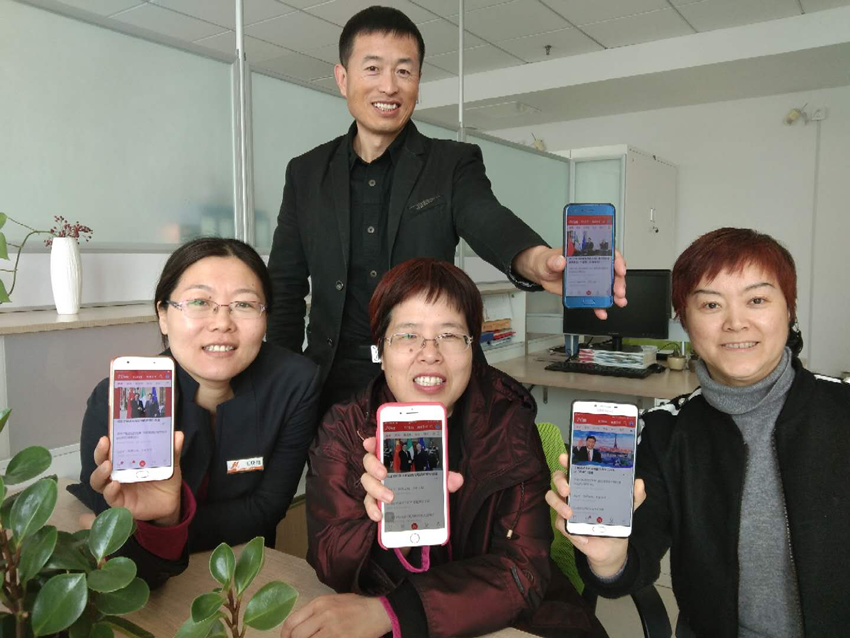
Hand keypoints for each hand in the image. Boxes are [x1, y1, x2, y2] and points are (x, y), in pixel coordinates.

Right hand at [88, 432, 183, 525]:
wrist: (170, 503)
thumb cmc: (165, 480)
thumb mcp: (171, 465)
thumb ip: (173, 451)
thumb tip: (178, 434)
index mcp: (127, 460)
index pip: (112, 449)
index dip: (107, 442)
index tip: (107, 434)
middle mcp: (118, 473)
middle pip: (101, 462)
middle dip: (100, 452)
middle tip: (104, 443)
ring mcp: (117, 488)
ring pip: (98, 481)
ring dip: (100, 472)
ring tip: (108, 465)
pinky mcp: (120, 503)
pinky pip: (110, 497)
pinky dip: (110, 491)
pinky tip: (114, 485)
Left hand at [280, 593, 390, 637]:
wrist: (379, 610)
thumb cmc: (356, 606)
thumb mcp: (332, 602)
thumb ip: (315, 614)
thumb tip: (298, 631)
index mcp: (319, 603)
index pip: (291, 621)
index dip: (285, 635)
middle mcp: (323, 614)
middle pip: (297, 635)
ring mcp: (333, 629)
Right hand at [361, 437, 462, 522]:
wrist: (420, 508)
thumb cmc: (424, 483)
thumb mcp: (436, 479)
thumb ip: (445, 477)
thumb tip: (457, 479)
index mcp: (395, 456)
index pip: (380, 444)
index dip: (373, 441)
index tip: (370, 443)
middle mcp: (382, 468)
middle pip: (369, 462)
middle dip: (374, 466)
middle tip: (384, 474)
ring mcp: (377, 485)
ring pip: (368, 483)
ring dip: (376, 489)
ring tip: (390, 498)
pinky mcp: (376, 502)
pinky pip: (369, 504)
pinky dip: (372, 510)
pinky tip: (380, 516)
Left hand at [513, 246, 627, 318]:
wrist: (541, 273)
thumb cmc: (546, 262)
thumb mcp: (548, 260)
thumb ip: (554, 260)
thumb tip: (560, 261)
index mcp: (586, 254)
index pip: (607, 253)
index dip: (617, 260)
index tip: (620, 269)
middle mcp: (592, 265)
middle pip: (611, 271)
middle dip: (619, 282)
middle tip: (619, 291)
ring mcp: (590, 279)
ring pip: (608, 286)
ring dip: (616, 295)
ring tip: (619, 301)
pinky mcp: (585, 292)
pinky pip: (595, 300)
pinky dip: (600, 307)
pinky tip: (602, 313)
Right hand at [544, 452, 645, 577]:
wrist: (612, 546)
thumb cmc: (614, 519)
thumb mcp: (627, 507)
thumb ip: (634, 495)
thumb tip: (639, 482)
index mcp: (585, 483)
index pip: (572, 468)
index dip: (565, 461)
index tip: (564, 458)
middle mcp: (572, 493)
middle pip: (557, 479)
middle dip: (559, 481)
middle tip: (568, 489)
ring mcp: (566, 508)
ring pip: (551, 499)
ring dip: (558, 505)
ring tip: (570, 514)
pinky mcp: (566, 526)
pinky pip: (561, 525)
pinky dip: (571, 532)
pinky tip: (583, 537)